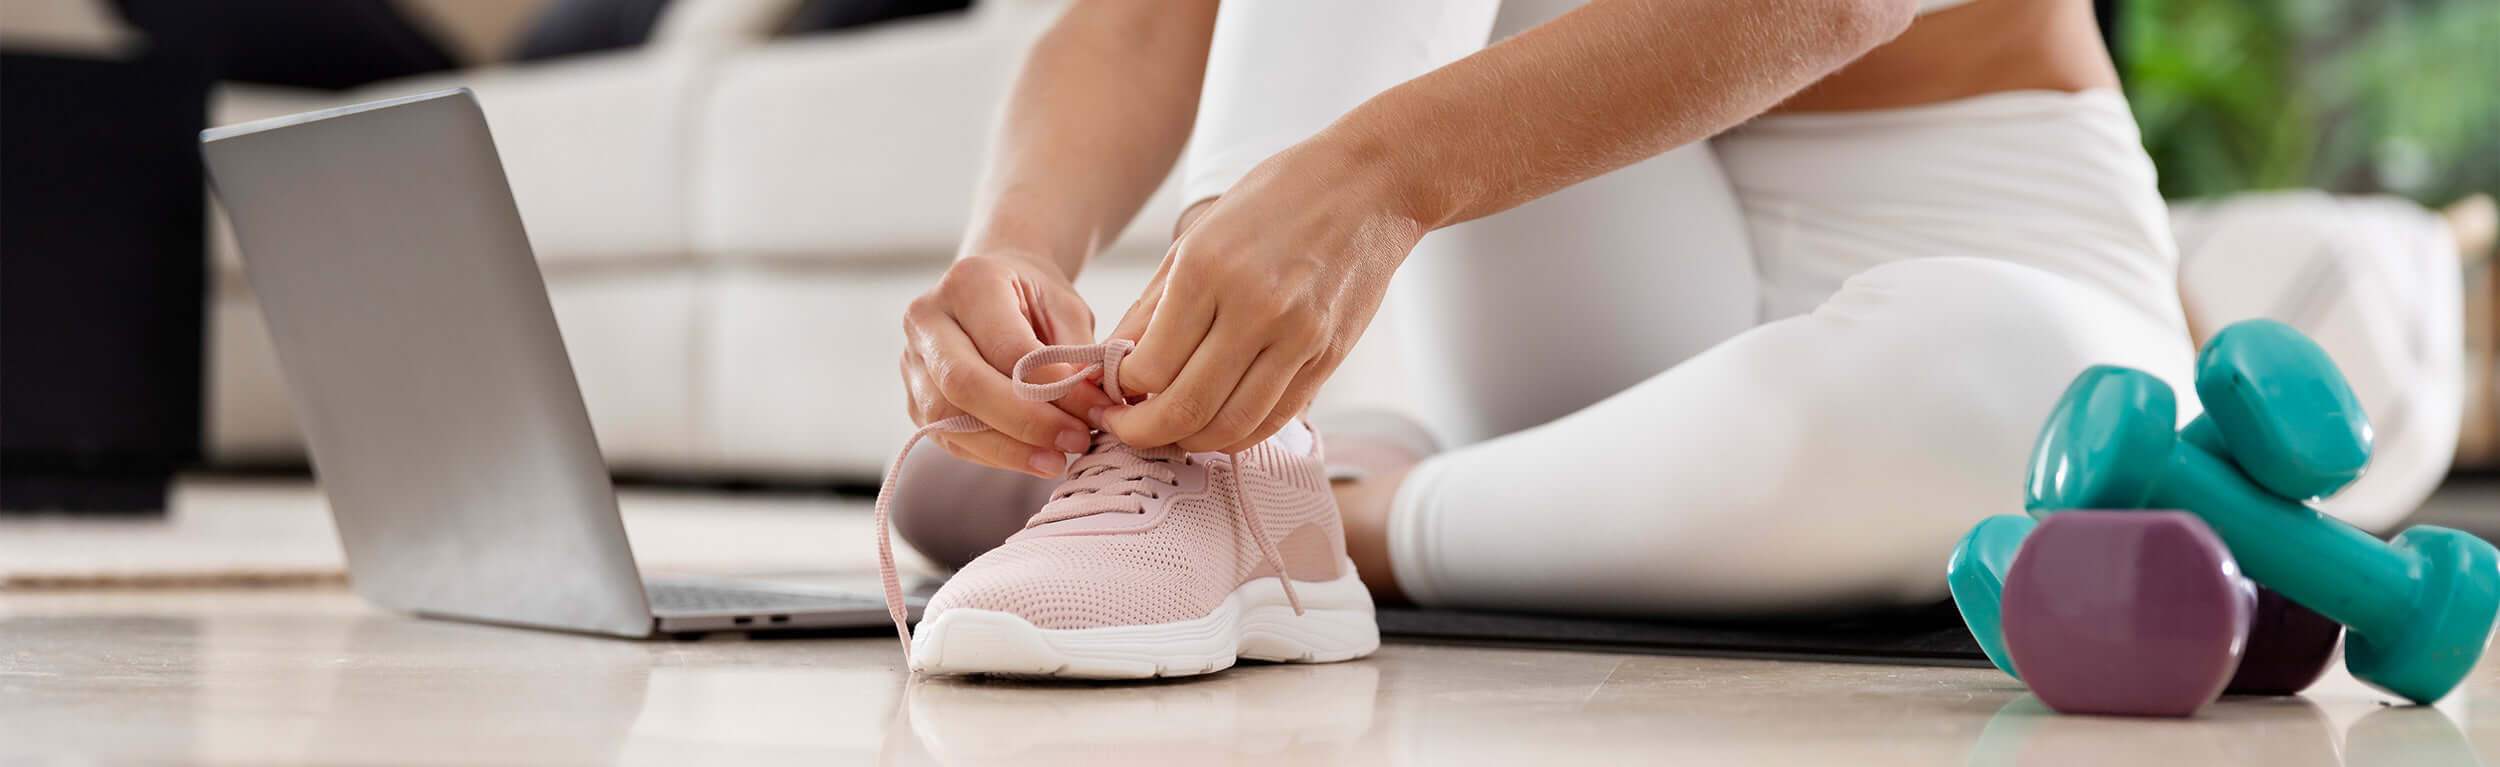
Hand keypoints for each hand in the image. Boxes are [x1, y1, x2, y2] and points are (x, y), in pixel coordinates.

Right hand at [901, 253, 1114, 476]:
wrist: (993, 291)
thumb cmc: (1033, 298)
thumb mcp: (1066, 309)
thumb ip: (1077, 354)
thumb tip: (1092, 408)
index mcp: (969, 283)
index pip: (1006, 347)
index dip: (1051, 387)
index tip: (1094, 411)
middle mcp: (927, 319)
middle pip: (964, 384)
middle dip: (1025, 422)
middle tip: (1074, 441)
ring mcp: (912, 361)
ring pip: (948, 418)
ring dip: (1008, 448)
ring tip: (1057, 460)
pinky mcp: (913, 398)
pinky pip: (948, 436)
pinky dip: (993, 454)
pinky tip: (1030, 458)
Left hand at [1103, 139, 1424, 451]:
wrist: (1370, 184)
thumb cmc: (1279, 197)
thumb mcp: (1200, 233)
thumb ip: (1152, 303)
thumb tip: (1113, 360)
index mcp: (1208, 268)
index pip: (1149, 366)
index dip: (1119, 392)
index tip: (1111, 391)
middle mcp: (1254, 307)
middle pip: (1184, 407)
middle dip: (1141, 432)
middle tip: (1124, 429)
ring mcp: (1298, 337)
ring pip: (1230, 426)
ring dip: (1189, 443)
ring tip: (1168, 433)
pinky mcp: (1328, 356)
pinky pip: (1275, 418)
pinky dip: (1237, 435)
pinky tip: (1215, 426)